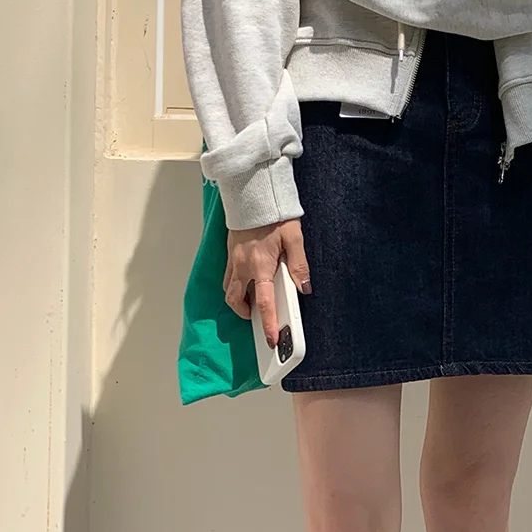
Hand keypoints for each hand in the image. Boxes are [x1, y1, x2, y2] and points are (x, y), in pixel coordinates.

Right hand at [223, 220, 311, 348]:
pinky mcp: (229, 251)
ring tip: (253, 299)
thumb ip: (299, 265)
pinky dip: (235, 284)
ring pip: (228, 289)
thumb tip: (304, 287)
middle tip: (258, 316)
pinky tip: (247, 280)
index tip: (271, 340)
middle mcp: (243, 265)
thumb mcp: (294, 237)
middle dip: (246, 313)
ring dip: (238, 300)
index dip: (268, 324)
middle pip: (236, 301)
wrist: (253, 191)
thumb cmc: (274, 213)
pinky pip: (227, 276)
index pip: (264, 302)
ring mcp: (233, 259)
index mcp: (260, 265)